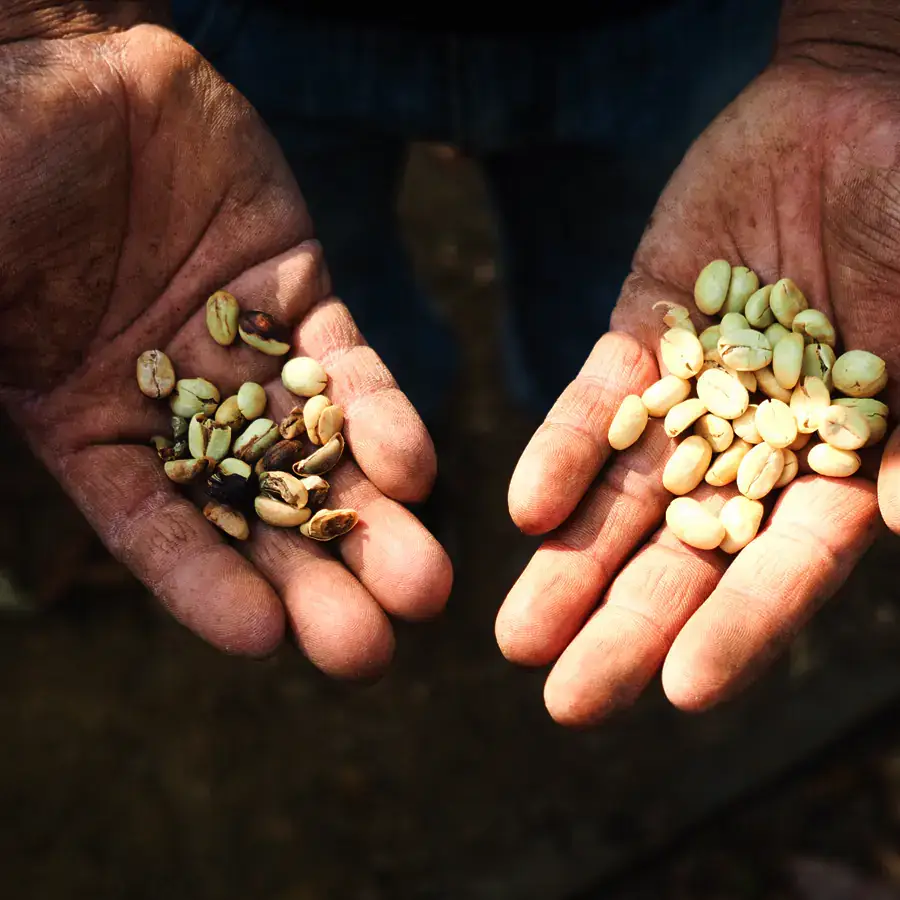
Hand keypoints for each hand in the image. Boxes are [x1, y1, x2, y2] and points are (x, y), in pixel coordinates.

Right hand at [0, 15, 450, 676]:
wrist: (72, 76)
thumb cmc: (4, 176)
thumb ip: (0, 366)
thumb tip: (16, 414)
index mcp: (93, 425)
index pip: (156, 525)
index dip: (202, 582)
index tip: (260, 638)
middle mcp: (181, 406)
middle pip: (258, 510)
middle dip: (315, 579)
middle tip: (371, 650)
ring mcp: (248, 352)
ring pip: (320, 453)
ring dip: (372, 520)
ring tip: (425, 587)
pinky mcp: (301, 296)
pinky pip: (349, 366)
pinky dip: (384, 417)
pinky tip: (421, 471)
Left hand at [498, 52, 899, 722]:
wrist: (866, 109)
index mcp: (836, 463)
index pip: (782, 565)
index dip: (737, 628)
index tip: (678, 693)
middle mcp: (755, 441)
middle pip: (684, 552)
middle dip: (625, 624)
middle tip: (563, 702)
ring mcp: (692, 387)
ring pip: (625, 493)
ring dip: (570, 562)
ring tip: (516, 637)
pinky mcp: (644, 329)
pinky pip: (599, 396)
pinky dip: (565, 449)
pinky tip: (525, 508)